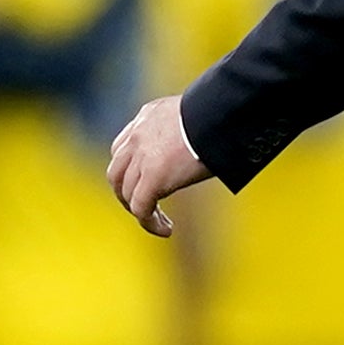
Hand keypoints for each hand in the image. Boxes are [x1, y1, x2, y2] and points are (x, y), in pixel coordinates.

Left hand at [106, 93, 210, 236]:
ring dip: (139, 210)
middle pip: (117, 172)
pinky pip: (142, 207)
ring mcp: (142, 156)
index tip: (147, 182)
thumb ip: (191, 126)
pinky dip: (150, 223)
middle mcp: (138, 135)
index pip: (123, 147)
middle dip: (127, 193)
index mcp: (148, 116)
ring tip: (160, 222)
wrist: (224, 113)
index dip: (131, 170)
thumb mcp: (199, 114)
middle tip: (146, 206)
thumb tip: (210, 137)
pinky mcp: (154, 176)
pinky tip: (166, 230)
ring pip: (127, 193)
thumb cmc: (226, 113)